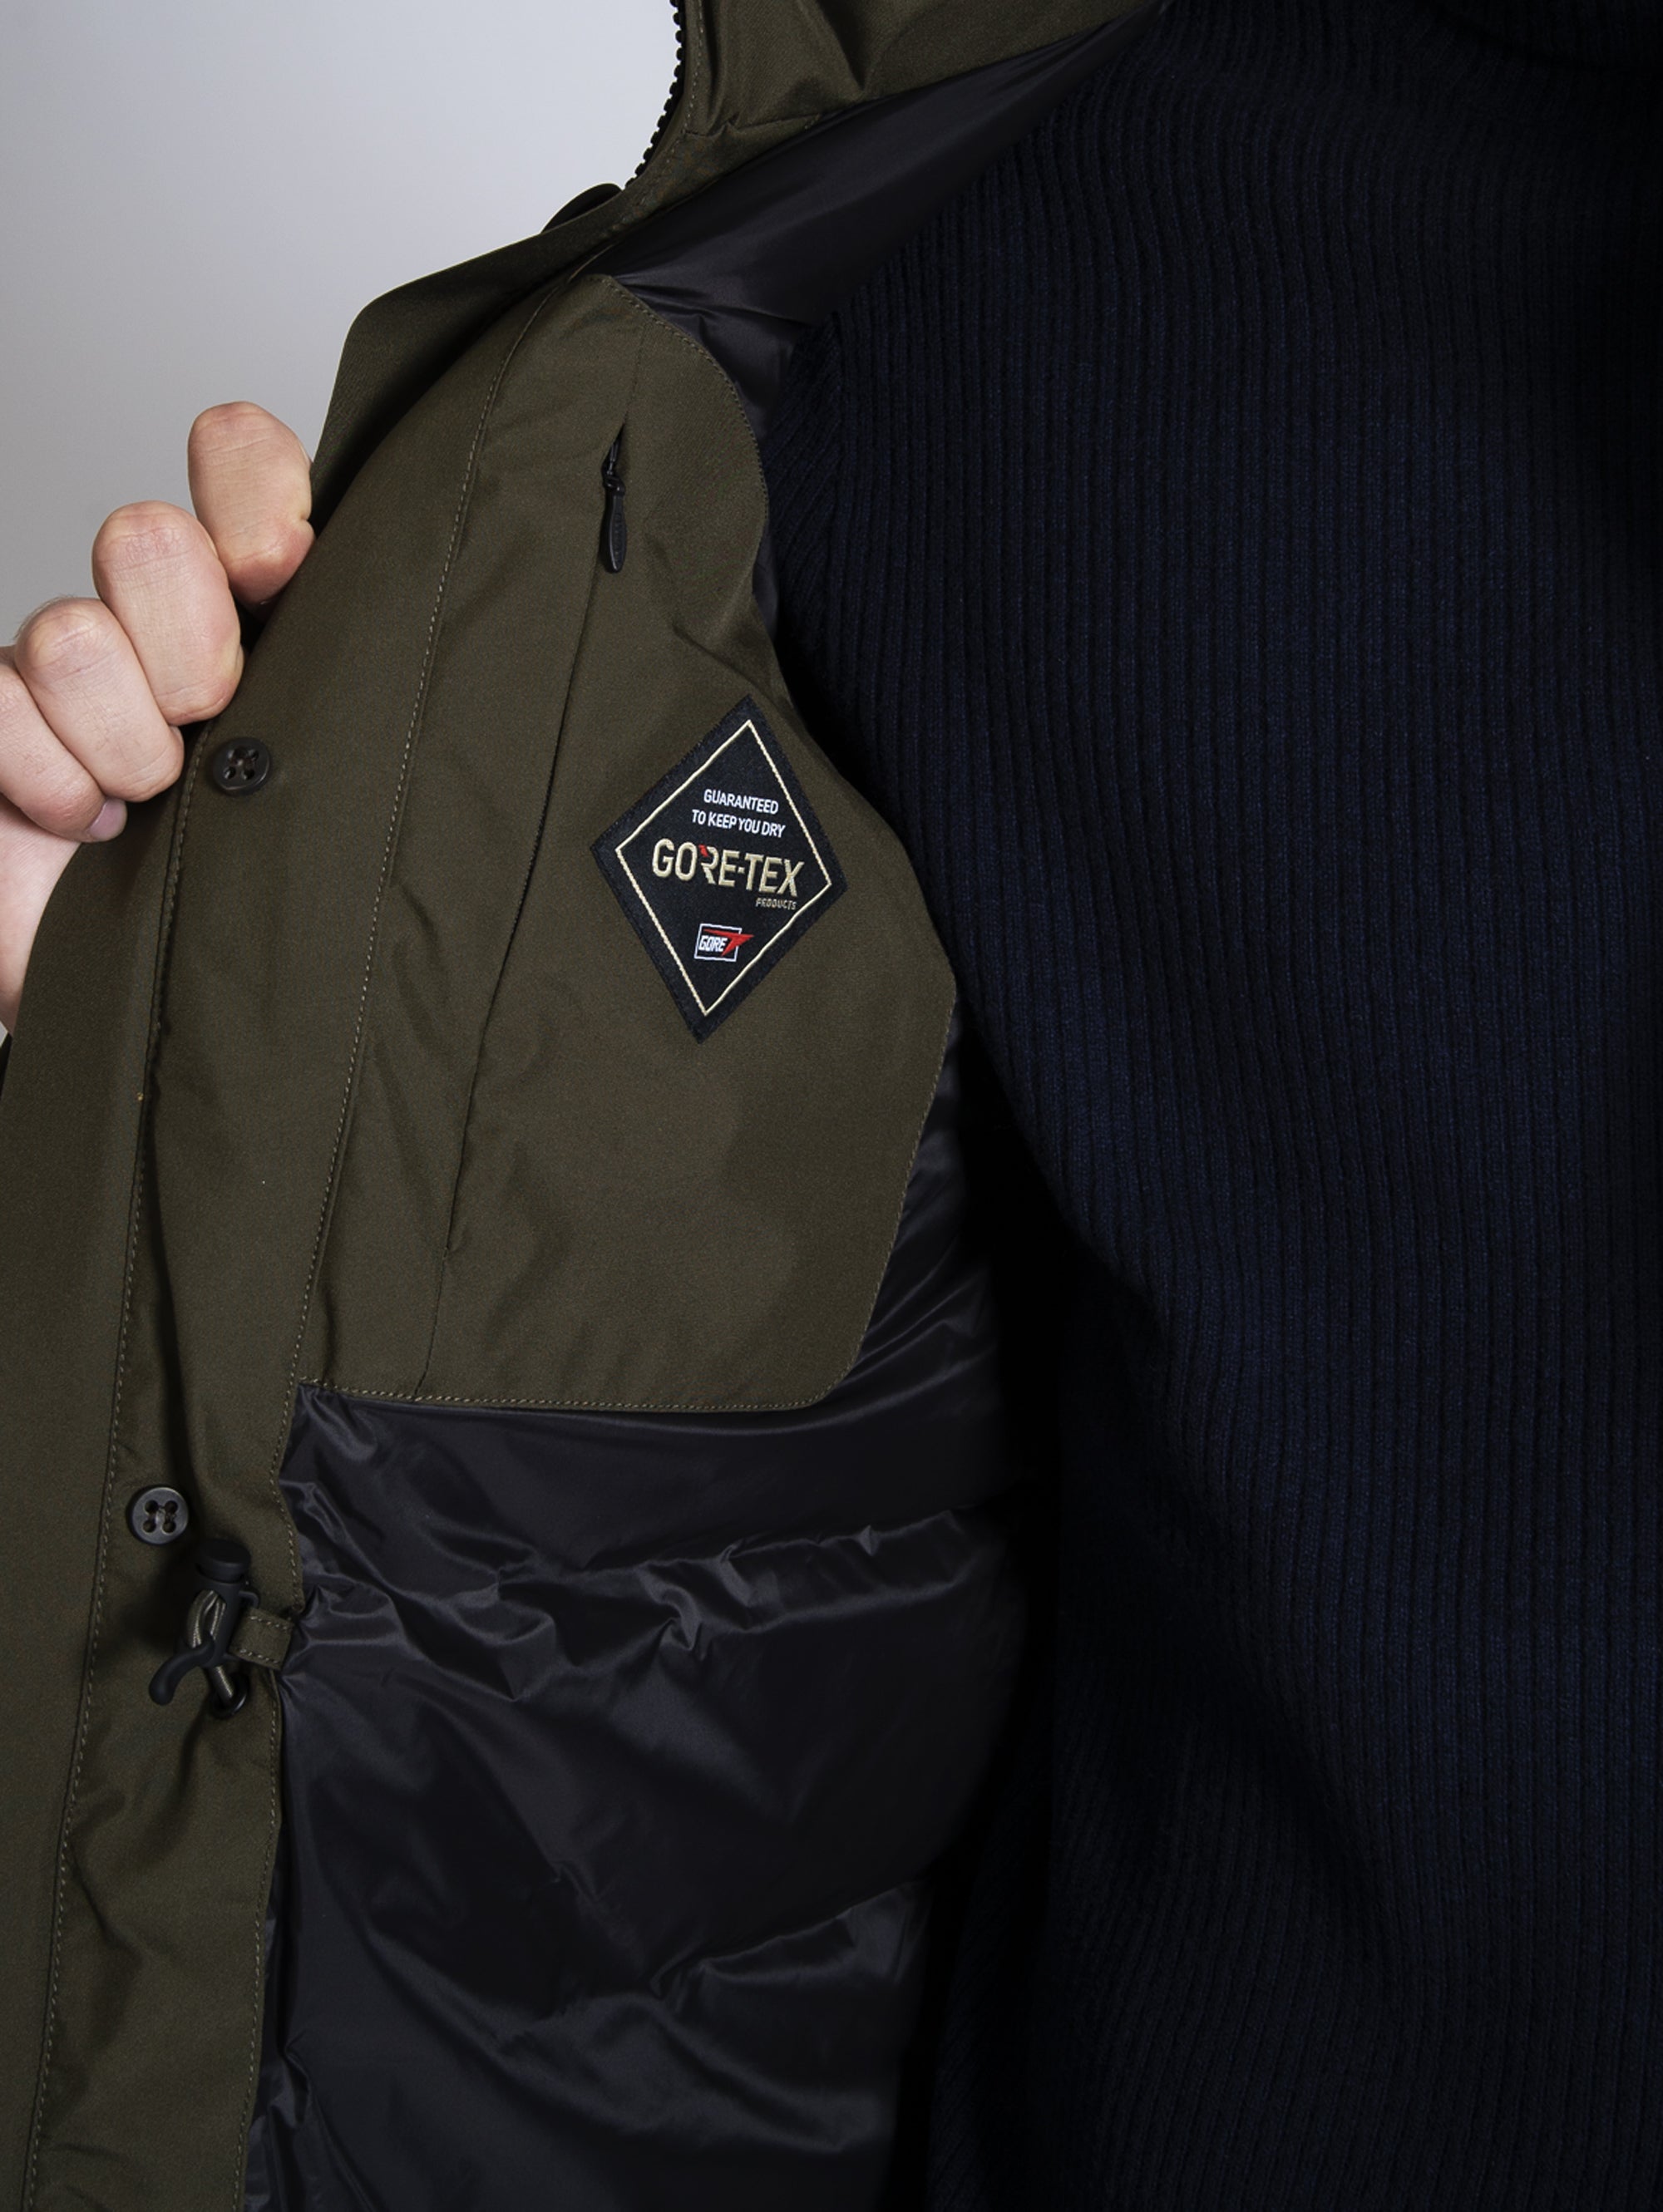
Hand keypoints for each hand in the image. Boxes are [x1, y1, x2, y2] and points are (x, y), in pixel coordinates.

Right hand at [0, 404, 313, 1033]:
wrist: (180, 997)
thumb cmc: (278, 887)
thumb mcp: (353, 779)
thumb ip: (375, 692)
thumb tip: (452, 647)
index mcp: (254, 604)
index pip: (236, 457)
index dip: (251, 492)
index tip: (283, 567)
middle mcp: (153, 618)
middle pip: (145, 537)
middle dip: (190, 647)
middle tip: (217, 722)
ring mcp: (63, 670)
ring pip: (71, 633)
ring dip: (127, 740)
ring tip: (159, 800)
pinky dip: (52, 781)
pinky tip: (90, 828)